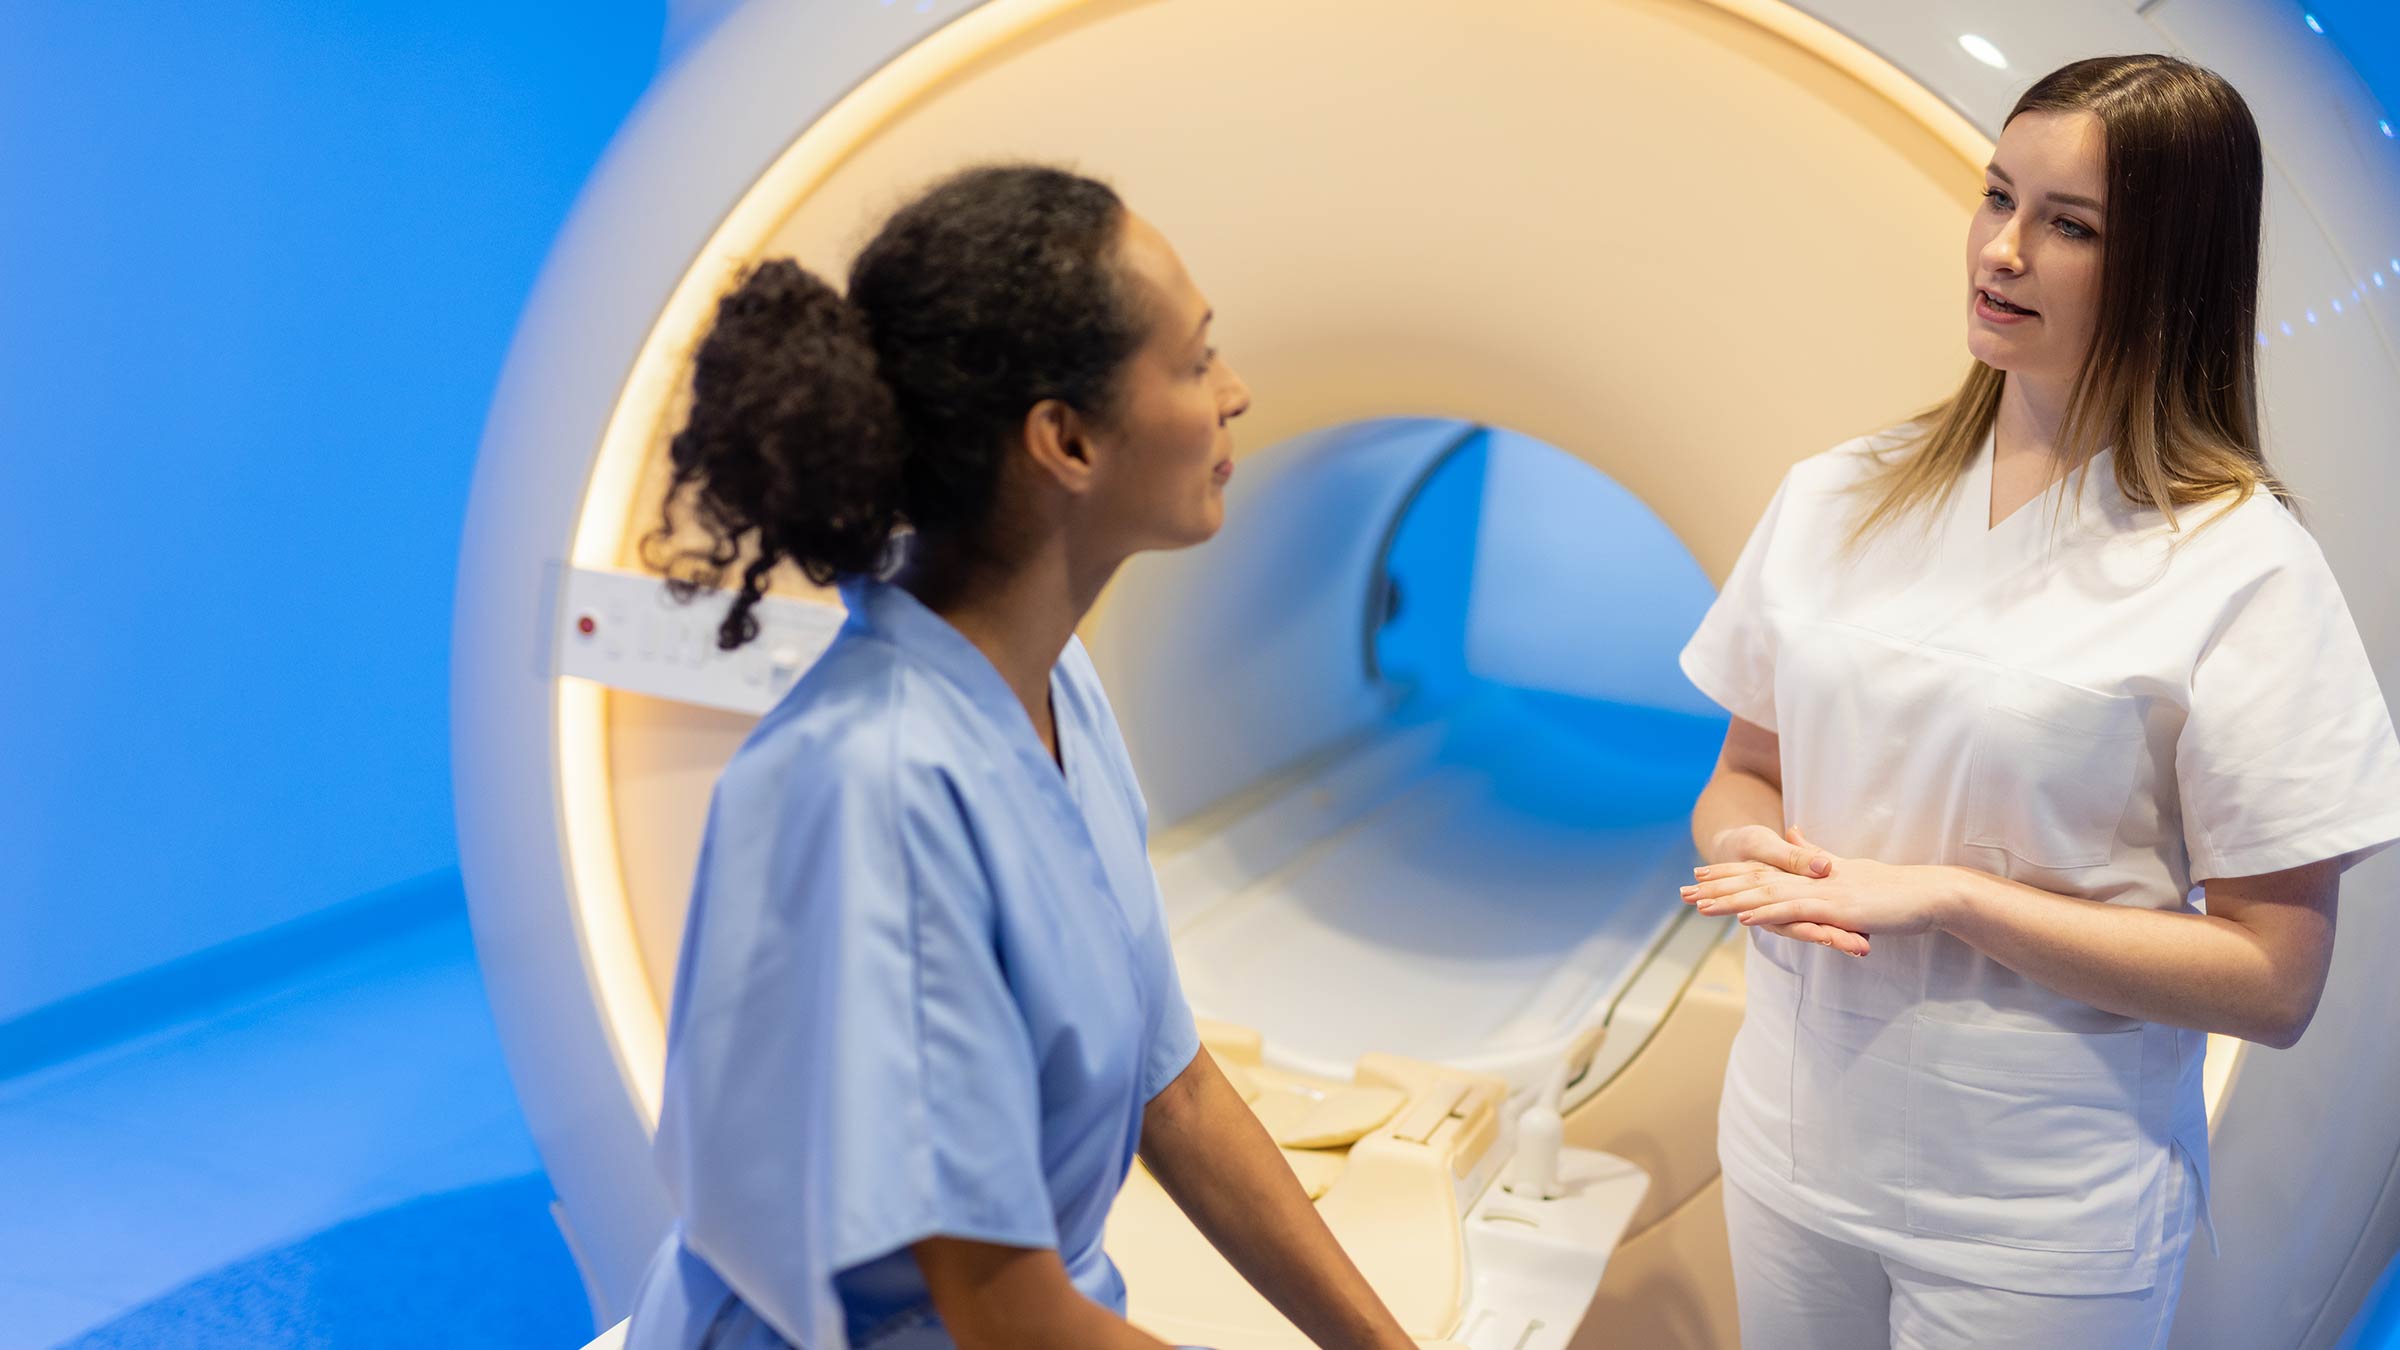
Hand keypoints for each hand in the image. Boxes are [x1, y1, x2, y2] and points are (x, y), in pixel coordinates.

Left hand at [1685, 829, 1955, 953]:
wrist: (1928, 893)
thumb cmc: (1893, 888)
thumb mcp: (1848, 870)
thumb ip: (1818, 855)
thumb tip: (1797, 835)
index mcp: (1812, 873)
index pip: (1763, 872)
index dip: (1730, 873)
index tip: (1700, 876)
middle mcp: (1812, 880)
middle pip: (1756, 882)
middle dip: (1719, 887)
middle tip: (1684, 892)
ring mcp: (1822, 893)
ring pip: (1768, 895)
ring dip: (1733, 901)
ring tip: (1701, 905)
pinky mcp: (1836, 908)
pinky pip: (1796, 910)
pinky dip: (1768, 913)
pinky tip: (1744, 918)